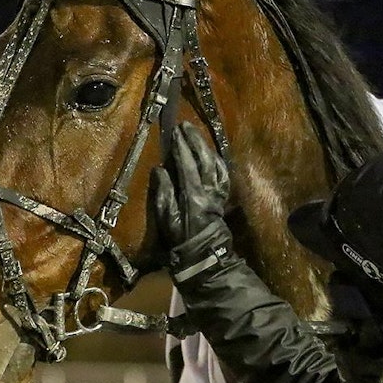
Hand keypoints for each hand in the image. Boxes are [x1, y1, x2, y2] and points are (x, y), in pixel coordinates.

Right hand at [152, 122, 232, 281]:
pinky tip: (211, 152)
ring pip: (216, 164)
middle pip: (204, 159)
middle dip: (195, 141)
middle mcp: (209, 191)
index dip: (181, 148)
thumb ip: (163, 194)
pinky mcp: (223, 197)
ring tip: (196, 134)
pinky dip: (217, 160)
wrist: (205, 256)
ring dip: (206, 147)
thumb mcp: (166, 220)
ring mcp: (218, 193)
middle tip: (185, 126)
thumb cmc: (181, 239)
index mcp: (193, 196)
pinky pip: (223, 173)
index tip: (174, 133)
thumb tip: (159, 170)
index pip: (188, 165)